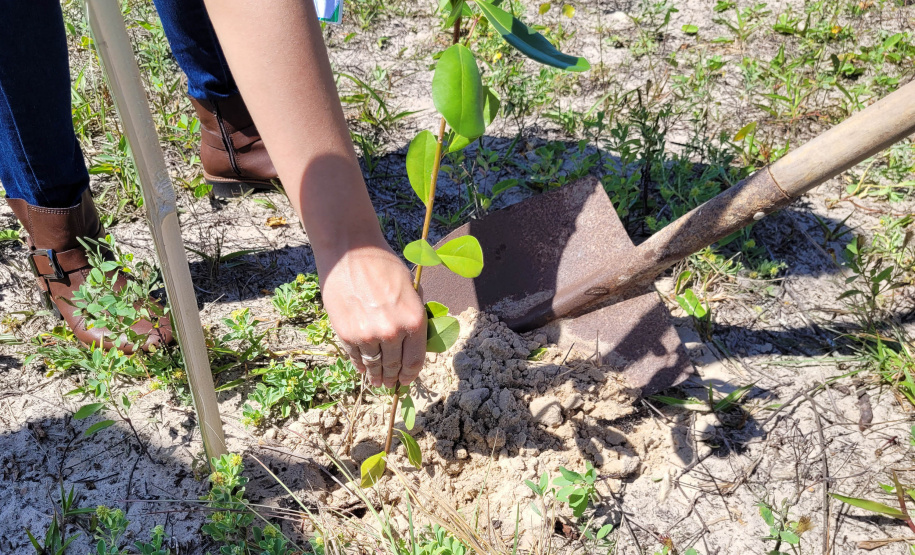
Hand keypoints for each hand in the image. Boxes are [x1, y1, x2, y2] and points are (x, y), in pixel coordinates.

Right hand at [319, 242, 426, 387]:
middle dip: (393, 378)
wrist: (350, 251)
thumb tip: (417, 339)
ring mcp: (367, 335)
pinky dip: (360, 365)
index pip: (416, 360)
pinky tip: (363, 368)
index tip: (407, 379)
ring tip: (377, 382)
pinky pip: (355, 356)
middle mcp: (392, 332)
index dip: (411, 374)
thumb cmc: (383, 264)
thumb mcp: (411, 288)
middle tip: (391, 384)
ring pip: (374, 365)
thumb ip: (415, 314)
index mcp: (413, 321)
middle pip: (394, 366)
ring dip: (376, 376)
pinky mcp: (346, 333)